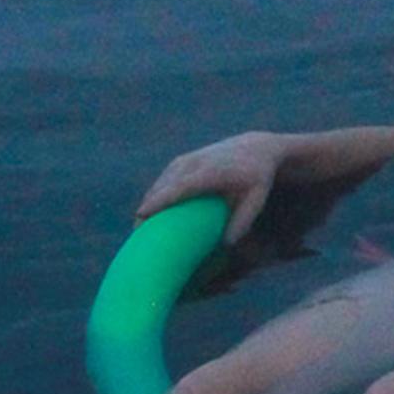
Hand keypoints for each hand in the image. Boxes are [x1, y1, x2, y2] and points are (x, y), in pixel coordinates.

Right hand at [137, 132, 289, 241]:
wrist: (256, 148)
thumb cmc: (257, 179)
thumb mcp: (256, 199)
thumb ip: (242, 222)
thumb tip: (224, 245)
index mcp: (211, 172)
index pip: (180, 187)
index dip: (159, 200)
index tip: (142, 215)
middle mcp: (194, 163)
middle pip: (163, 186)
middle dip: (147, 208)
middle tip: (136, 235)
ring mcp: (185, 160)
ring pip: (159, 184)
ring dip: (148, 203)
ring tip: (139, 229)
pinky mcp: (181, 162)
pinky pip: (162, 181)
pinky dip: (154, 196)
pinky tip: (148, 214)